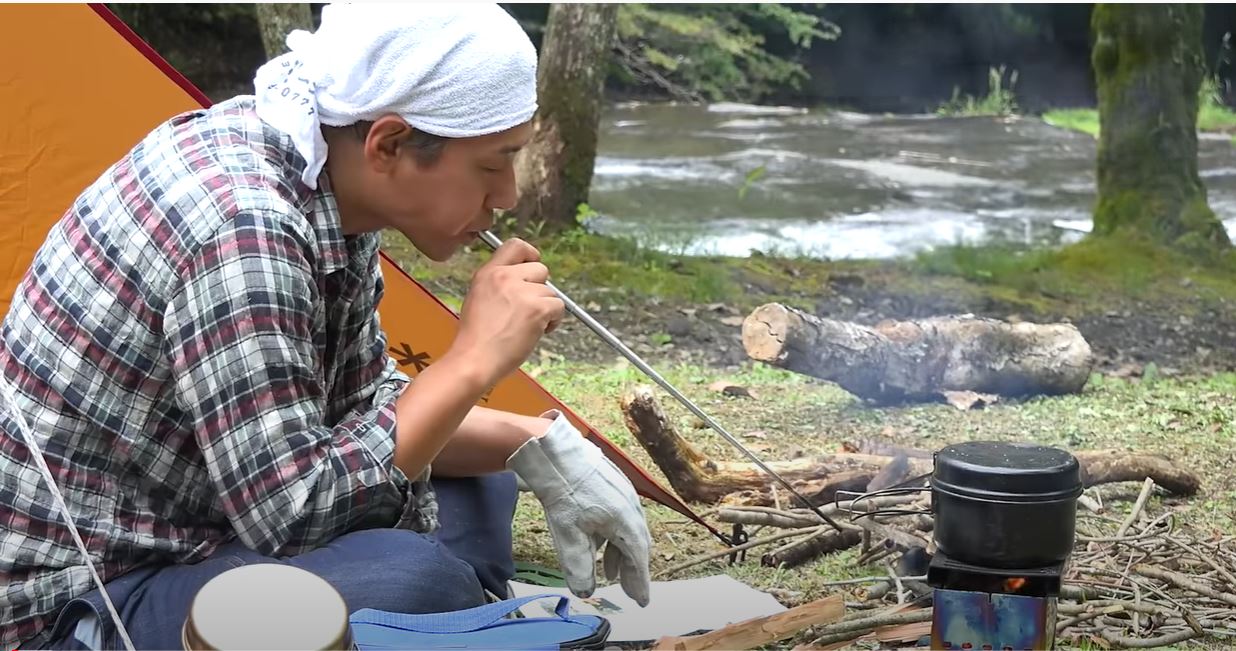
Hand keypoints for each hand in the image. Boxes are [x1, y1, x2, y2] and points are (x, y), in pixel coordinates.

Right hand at [450, 239, 563, 385]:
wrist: (474, 360)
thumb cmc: (476, 339)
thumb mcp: (478, 298)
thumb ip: (499, 284)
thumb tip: (523, 282)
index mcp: (488, 273)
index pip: (516, 245)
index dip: (530, 254)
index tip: (532, 266)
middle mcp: (505, 277)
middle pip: (540, 269)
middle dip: (539, 289)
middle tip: (528, 309)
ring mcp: (523, 292)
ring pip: (551, 292)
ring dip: (545, 309)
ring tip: (527, 326)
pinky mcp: (537, 309)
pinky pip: (558, 307)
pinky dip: (553, 321)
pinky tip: (537, 332)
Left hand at [507, 414, 652, 605]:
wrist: (556, 453)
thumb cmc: (564, 493)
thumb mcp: (568, 535)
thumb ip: (579, 566)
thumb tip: (586, 592)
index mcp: (625, 521)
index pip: (638, 558)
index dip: (640, 582)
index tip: (642, 600)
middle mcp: (631, 507)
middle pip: (638, 545)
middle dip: (633, 570)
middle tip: (629, 591)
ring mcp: (625, 494)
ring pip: (629, 530)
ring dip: (622, 554)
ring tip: (610, 573)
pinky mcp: (615, 485)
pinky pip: (622, 517)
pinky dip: (615, 536)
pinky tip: (600, 542)